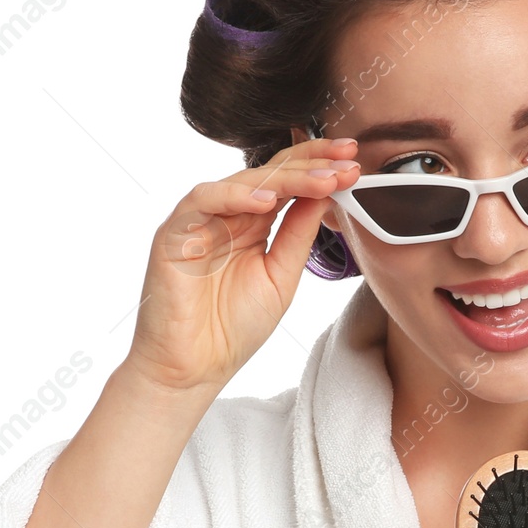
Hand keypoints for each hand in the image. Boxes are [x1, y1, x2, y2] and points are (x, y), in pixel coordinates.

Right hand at [123, 136, 361, 394]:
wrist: (193, 369)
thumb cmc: (233, 328)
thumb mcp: (281, 276)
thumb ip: (299, 234)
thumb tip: (327, 193)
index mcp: (253, 223)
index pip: (287, 181)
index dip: (318, 166)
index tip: (354, 160)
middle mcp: (226, 215)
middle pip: (269, 172)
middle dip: (311, 162)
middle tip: (347, 158)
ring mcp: (199, 221)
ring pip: (241, 181)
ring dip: (284, 177)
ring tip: (321, 180)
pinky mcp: (173, 234)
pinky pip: (202, 200)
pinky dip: (233, 195)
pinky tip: (266, 200)